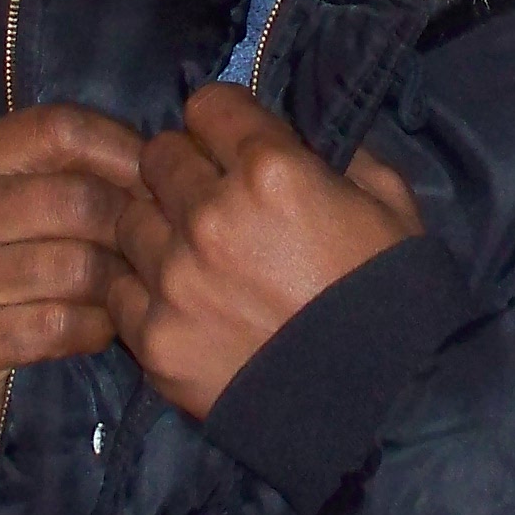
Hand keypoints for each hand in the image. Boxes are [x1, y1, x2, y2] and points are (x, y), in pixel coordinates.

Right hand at [0, 102, 145, 425]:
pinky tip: (103, 326)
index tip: (161, 179)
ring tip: (134, 286)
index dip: (125, 152)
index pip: (61, 130)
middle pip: (76, 199)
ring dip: (120, 281)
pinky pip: (64, 325)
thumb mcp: (36, 189)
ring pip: (78, 266)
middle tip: (162, 244)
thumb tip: (166, 154)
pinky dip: (98, 327)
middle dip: (131, 223)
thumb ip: (81, 161)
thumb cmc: (17, 253)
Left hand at [107, 85, 425, 420]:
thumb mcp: (386, 200)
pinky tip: (182, 306)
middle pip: (158, 156)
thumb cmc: (395, 296)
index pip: (207, 106)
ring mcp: (175, 281)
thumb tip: (289, 136)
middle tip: (213, 202)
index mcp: (271, 169)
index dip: (223, 124)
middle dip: (186, 170)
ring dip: (158, 230)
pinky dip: (145, 293)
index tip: (233, 146)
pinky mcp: (155, 340)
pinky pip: (120, 292)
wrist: (388, 408)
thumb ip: (332, 153)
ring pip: (129, 219)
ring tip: (194, 259)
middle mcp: (210, 215)